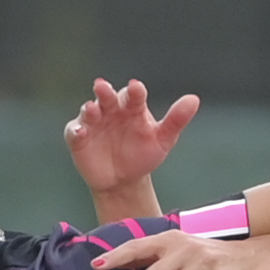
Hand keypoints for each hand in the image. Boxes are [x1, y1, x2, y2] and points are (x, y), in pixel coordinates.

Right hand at [65, 79, 198, 198]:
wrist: (124, 181)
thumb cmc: (144, 154)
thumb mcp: (163, 139)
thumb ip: (176, 119)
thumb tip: (194, 99)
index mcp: (133, 107)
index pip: (134, 95)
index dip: (134, 92)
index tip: (137, 89)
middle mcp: (111, 110)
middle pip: (107, 97)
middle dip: (105, 92)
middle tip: (103, 87)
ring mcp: (94, 122)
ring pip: (89, 111)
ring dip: (89, 109)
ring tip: (92, 109)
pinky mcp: (78, 137)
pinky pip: (74, 132)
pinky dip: (76, 130)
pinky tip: (80, 132)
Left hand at [94, 229, 269, 269]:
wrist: (253, 260)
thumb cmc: (211, 260)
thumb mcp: (183, 252)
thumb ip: (156, 257)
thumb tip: (121, 264)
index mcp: (171, 239)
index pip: (138, 247)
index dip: (117, 256)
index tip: (97, 267)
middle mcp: (184, 248)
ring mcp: (202, 264)